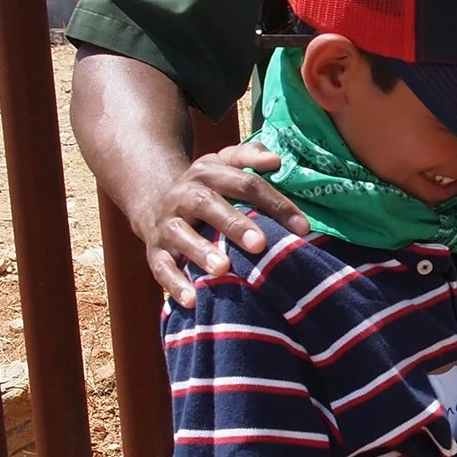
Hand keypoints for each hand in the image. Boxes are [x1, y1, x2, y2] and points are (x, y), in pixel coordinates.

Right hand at [136, 144, 309, 307]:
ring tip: (223, 268)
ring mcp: (167, 223)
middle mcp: (185, 195)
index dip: (275, 203)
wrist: (156, 200)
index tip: (302, 227)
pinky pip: (160, 267)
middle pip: (208, 205)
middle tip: (259, 244)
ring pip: (180, 235)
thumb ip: (251, 156)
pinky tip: (191, 300)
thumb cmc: (209, 187)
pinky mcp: (154, 250)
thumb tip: (275, 160)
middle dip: (234, 224)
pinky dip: (173, 283)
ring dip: (200, 252)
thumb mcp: (225, 164)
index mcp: (208, 173)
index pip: (245, 184)